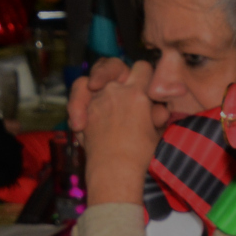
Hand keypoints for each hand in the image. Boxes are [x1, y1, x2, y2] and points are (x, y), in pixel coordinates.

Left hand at [75, 60, 160, 204]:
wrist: (115, 170)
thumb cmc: (140, 155)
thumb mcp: (157, 132)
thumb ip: (157, 115)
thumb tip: (157, 108)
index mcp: (138, 93)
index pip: (143, 67)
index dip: (145, 74)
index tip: (145, 86)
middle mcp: (115, 91)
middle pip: (113, 64)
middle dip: (113, 69)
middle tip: (116, 81)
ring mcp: (96, 100)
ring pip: (89, 78)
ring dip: (94, 83)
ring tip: (95, 90)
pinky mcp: (83, 111)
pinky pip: (78, 96)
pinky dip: (79, 102)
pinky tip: (84, 116)